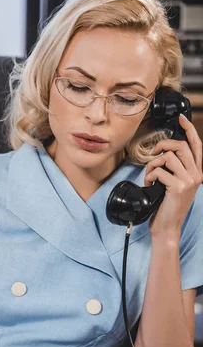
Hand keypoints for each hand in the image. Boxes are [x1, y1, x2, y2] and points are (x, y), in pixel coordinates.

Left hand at [144, 114, 202, 237]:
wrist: (167, 228)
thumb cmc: (167, 207)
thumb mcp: (175, 185)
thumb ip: (175, 169)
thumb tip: (163, 152)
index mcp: (197, 172)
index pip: (197, 145)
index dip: (189, 129)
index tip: (181, 118)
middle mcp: (196, 175)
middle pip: (180, 146)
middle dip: (162, 146)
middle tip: (153, 154)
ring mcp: (189, 181)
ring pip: (168, 157)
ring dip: (152, 165)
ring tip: (150, 176)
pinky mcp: (178, 187)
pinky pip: (159, 171)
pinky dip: (149, 176)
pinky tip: (149, 185)